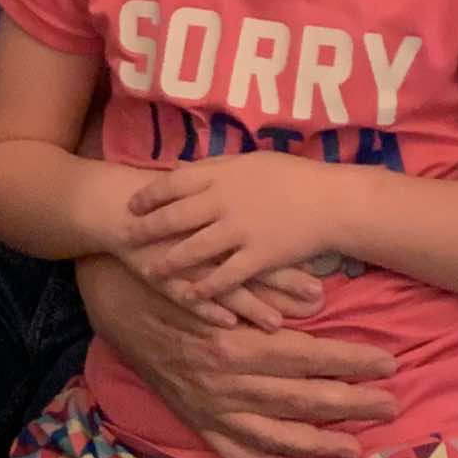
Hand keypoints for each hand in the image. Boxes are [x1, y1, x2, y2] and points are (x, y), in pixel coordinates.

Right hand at [79, 256, 394, 457]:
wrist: (111, 292)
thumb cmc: (171, 275)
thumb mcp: (217, 273)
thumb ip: (265, 287)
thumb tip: (317, 299)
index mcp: (236, 343)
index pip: (308, 357)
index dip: (351, 363)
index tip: (388, 365)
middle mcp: (225, 382)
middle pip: (300, 399)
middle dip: (350, 405)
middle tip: (390, 406)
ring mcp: (207, 405)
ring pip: (272, 435)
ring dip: (317, 445)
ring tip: (354, 449)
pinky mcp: (191, 416)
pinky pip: (232, 448)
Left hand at [124, 155, 343, 307]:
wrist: (331, 203)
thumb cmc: (293, 177)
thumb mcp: (251, 161)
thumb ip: (215, 166)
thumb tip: (179, 167)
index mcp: (222, 175)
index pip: (173, 184)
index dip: (149, 196)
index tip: (132, 205)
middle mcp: (224, 202)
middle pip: (174, 218)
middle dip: (146, 230)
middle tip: (125, 239)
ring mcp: (239, 231)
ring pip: (193, 250)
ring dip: (168, 262)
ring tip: (149, 272)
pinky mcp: (257, 257)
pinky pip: (224, 277)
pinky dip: (204, 289)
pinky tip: (188, 297)